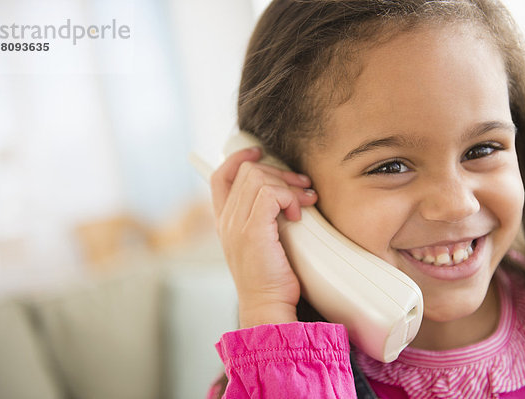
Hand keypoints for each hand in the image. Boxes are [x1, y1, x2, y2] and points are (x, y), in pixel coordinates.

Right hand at [210, 147, 317, 327]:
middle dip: (279, 172)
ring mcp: (236, 224)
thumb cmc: (270, 278)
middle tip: (302, 186)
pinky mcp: (252, 230)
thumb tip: (284, 195)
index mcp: (225, 221)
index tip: (259, 152)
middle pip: (246, 171)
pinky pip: (271, 193)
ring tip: (304, 201)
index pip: (220, 176)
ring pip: (259, 177)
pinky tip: (298, 214)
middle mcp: (227, 220)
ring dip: (289, 184)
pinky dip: (290, 197)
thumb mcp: (262, 242)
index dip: (239, 158)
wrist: (266, 305)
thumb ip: (263, 218)